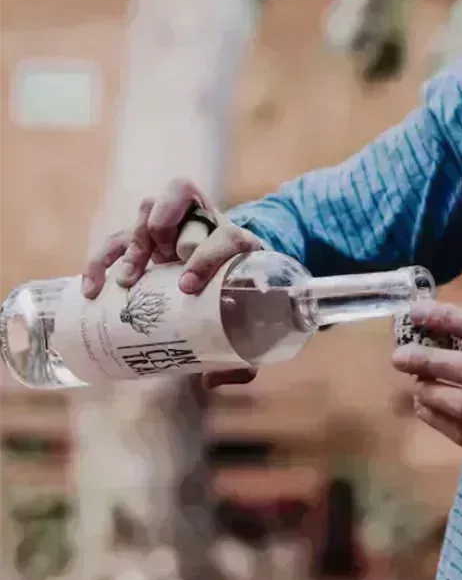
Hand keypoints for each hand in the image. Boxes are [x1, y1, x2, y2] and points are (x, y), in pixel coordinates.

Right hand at [80, 177, 265, 388]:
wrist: (236, 278)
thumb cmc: (243, 303)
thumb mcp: (251, 328)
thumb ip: (241, 360)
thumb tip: (210, 379)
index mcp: (240, 244)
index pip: (226, 236)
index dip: (207, 256)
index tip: (187, 286)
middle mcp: (205, 225)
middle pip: (183, 200)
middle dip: (165, 229)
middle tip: (155, 266)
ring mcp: (174, 229)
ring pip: (149, 207)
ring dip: (135, 240)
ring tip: (126, 281)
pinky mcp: (147, 240)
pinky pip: (119, 238)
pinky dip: (102, 259)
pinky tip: (92, 288)